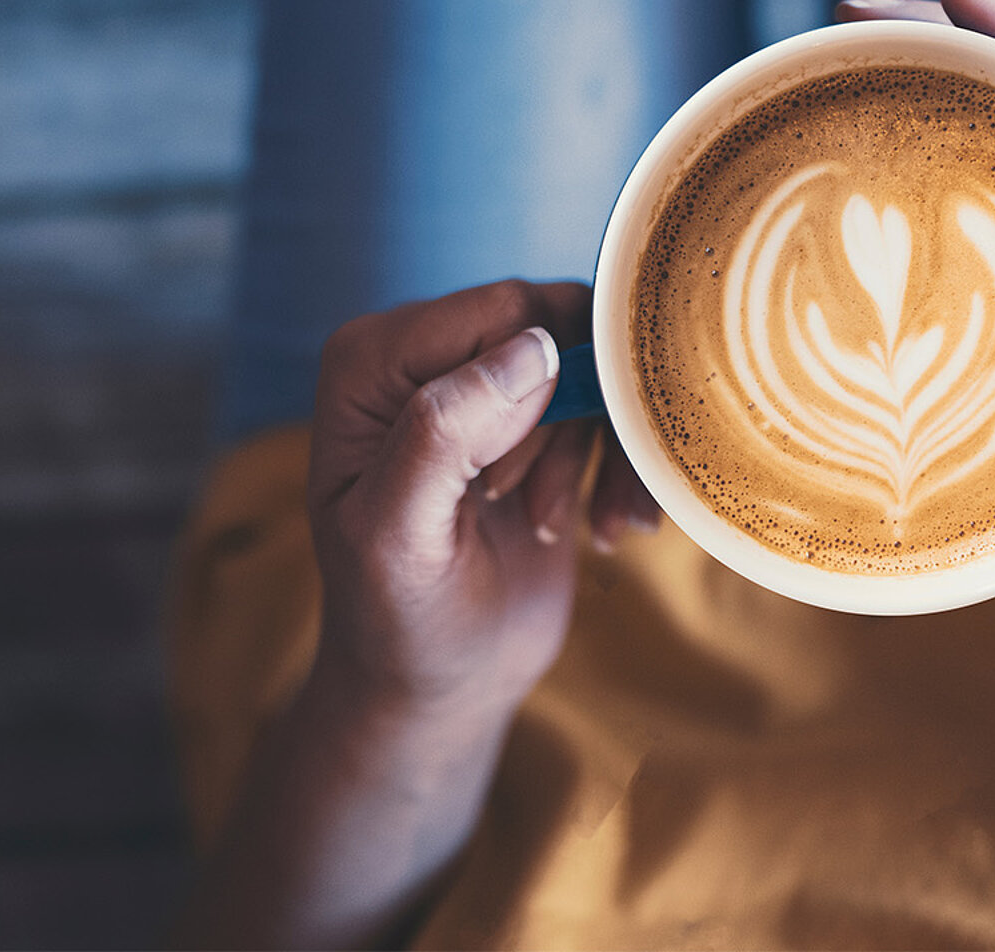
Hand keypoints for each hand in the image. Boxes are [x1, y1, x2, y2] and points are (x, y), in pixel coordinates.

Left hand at [308, 279, 655, 722]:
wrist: (438, 682)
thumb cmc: (398, 618)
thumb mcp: (400, 536)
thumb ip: (443, 433)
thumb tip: (532, 349)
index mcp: (372, 359)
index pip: (501, 312)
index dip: (533, 388)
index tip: (502, 485)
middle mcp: (425, 354)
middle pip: (556, 326)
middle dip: (568, 421)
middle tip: (534, 510)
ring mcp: (485, 385)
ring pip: (594, 364)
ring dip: (599, 450)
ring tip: (555, 527)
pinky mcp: (537, 422)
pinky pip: (612, 403)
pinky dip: (622, 466)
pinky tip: (604, 529)